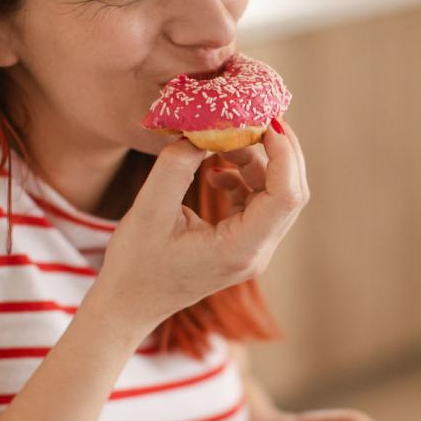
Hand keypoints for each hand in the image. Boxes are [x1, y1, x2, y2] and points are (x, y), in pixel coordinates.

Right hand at [87, 118, 308, 332]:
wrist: (130, 304)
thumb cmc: (135, 266)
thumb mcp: (148, 210)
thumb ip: (175, 166)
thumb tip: (201, 130)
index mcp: (240, 249)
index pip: (286, 197)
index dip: (284, 154)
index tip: (263, 121)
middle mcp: (256, 252)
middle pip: (291, 193)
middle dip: (278, 150)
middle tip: (253, 116)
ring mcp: (252, 250)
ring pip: (275, 195)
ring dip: (255, 162)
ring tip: (220, 142)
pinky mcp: (242, 243)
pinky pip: (258, 203)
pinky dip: (243, 179)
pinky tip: (213, 172)